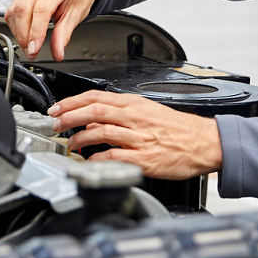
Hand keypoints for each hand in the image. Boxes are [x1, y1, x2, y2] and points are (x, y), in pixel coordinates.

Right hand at [4, 0, 104, 60]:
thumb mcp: (76, 15)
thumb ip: (64, 35)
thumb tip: (57, 52)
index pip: (41, 10)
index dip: (35, 32)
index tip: (34, 49)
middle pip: (22, 9)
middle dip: (23, 35)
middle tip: (30, 51)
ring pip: (14, 10)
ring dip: (17, 31)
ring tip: (28, 46)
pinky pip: (12, 8)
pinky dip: (15, 24)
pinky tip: (24, 33)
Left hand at [50, 90, 221, 179]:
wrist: (203, 143)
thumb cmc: (177, 129)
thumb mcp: (148, 112)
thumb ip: (121, 114)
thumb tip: (94, 118)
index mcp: (134, 104)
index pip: (96, 96)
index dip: (72, 102)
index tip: (56, 108)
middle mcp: (135, 118)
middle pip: (94, 110)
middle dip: (69, 116)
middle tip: (55, 123)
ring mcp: (139, 138)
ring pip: (101, 131)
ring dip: (80, 137)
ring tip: (70, 143)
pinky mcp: (145, 158)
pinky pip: (115, 156)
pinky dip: (98, 158)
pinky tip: (89, 160)